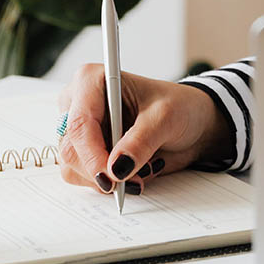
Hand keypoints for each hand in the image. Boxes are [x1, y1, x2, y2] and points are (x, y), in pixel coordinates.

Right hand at [57, 64, 233, 194]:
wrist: (192, 122)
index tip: (111, 175)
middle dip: (103, 169)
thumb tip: (116, 167)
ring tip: (142, 168)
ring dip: (108, 178)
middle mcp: (79, 104)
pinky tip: (134, 171)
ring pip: (73, 168)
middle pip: (71, 149)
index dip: (92, 153)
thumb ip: (142, 141)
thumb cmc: (179, 107)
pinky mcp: (85, 152)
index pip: (80, 122)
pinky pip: (83, 178)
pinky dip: (109, 182)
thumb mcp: (166, 117)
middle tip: (135, 176)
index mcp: (93, 81)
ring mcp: (80, 131)